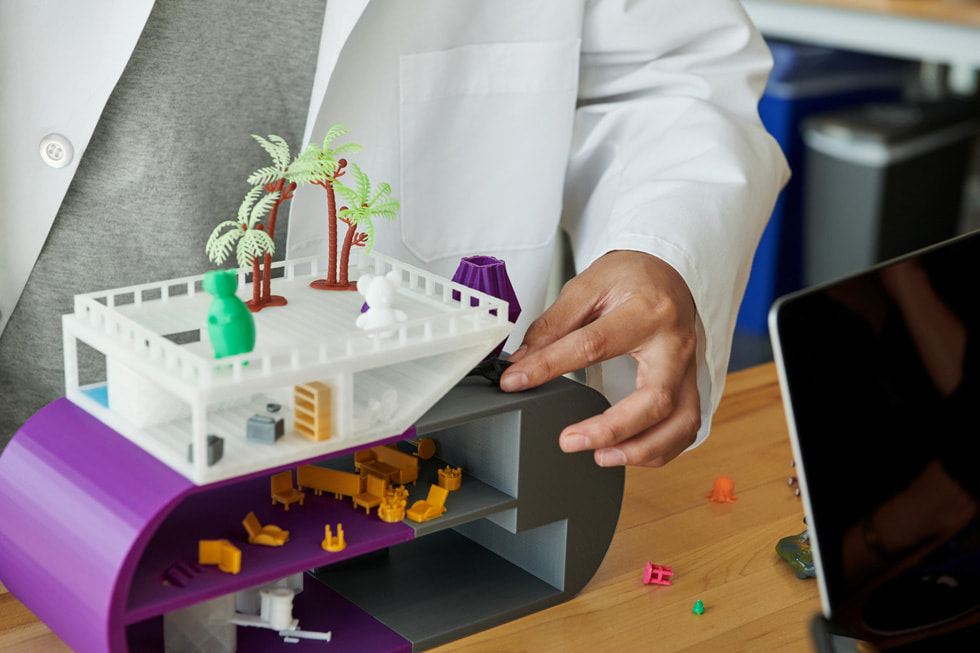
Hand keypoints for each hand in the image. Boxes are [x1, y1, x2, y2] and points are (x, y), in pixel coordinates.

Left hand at [499, 250, 700, 466]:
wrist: (670, 273)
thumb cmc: (631, 278)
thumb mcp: (587, 287)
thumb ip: (553, 325)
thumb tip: (522, 362)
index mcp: (646, 312)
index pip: (593, 345)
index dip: (549, 366)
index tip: (516, 382)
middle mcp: (675, 344)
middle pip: (654, 399)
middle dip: (611, 429)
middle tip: (569, 441)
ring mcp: (689, 369)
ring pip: (680, 423)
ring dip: (641, 449)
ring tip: (600, 457)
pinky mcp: (691, 386)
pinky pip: (686, 428)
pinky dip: (659, 449)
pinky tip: (627, 454)